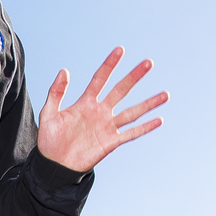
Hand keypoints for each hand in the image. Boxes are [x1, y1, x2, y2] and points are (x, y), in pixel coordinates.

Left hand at [36, 48, 167, 172]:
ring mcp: (107, 127)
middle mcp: (100, 112)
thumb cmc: (50, 140)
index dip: (110, 65)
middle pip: (121, 90)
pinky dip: (145, 127)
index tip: (120, 50)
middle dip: (134, 77)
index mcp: (86, 103)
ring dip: (149, 103)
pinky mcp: (111, 142)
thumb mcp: (49, 114)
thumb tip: (64, 70)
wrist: (55, 165)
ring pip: (132, 112)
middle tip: (149, 62)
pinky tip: (159, 120)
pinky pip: (131, 134)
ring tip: (165, 94)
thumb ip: (56, 92)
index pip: (100, 79)